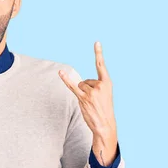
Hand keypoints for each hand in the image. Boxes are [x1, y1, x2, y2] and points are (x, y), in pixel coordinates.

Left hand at [59, 42, 117, 164]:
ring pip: (80, 85)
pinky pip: (72, 87)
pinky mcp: (83, 98)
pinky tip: (60, 72)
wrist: (105, 124)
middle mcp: (99, 86)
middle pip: (86, 80)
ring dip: (82, 94)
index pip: (101, 66)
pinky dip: (65, 80)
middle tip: (95, 101)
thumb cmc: (104, 110)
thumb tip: (80, 83)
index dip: (98, 53)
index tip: (96, 42)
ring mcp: (91, 92)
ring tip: (90, 104)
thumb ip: (96, 86)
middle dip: (87, 90)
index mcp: (107, 83)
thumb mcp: (105, 95)